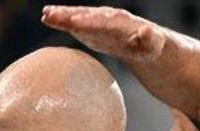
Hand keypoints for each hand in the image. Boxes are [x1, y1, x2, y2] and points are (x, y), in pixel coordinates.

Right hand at [41, 5, 165, 62]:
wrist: (144, 43)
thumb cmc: (150, 46)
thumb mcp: (153, 45)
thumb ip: (149, 39)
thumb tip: (147, 32)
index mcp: (121, 22)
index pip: (104, 21)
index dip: (90, 22)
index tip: (76, 21)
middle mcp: (107, 17)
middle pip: (87, 15)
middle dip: (71, 15)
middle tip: (53, 15)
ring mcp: (97, 21)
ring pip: (78, 16)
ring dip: (62, 15)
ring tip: (45, 14)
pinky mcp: (90, 27)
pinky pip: (74, 22)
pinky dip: (61, 19)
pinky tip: (46, 17)